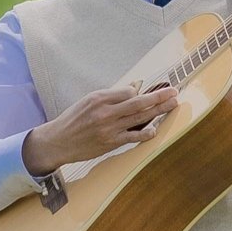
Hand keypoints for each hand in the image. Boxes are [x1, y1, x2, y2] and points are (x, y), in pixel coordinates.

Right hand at [22, 84, 177, 174]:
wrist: (58, 141)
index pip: (128, 91)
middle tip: (174, 91)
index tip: (152, 90)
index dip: (141, 91)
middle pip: (138, 102)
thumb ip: (110, 96)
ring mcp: (109, 128)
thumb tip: (133, 88)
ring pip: (139, 118)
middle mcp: (105, 112)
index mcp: (99, 98)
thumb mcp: (88, 101)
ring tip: (172, 104)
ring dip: (158, 111)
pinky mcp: (110, 142)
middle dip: (158, 96)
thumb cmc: (74, 120)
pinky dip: (145, 133)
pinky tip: (155, 129)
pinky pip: (133, 136)